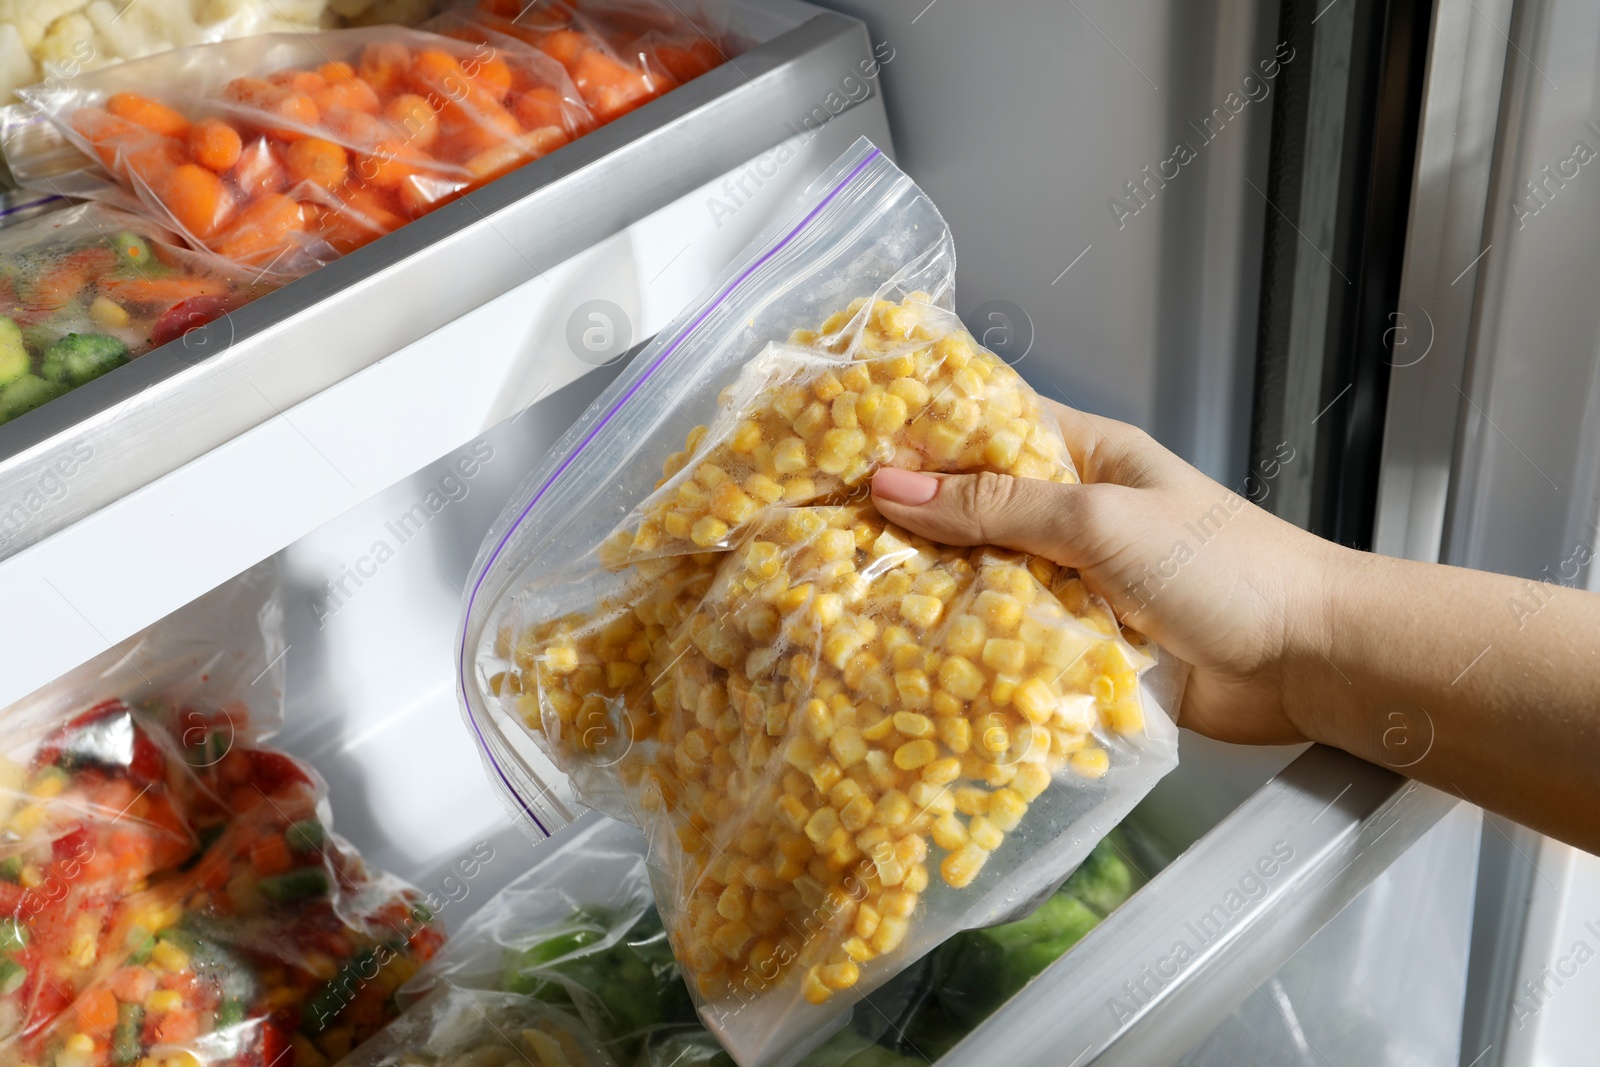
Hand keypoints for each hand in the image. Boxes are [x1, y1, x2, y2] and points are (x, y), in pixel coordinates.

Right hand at [869, 398, 1339, 745]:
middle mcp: (1070, 513)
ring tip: (844, 598)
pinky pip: (1005, 637)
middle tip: (822, 535)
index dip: (914, 434)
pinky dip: (964, 645)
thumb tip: (894, 488)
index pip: (982, 426)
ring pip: (980, 577)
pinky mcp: (1076, 643)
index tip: (838, 449)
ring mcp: (1071, 581)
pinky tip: (904, 654)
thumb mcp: (1100, 522)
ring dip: (930, 590)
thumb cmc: (1226, 569)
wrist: (1309, 662)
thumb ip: (997, 507)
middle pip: (969, 507)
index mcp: (1083, 454)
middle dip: (906, 522)